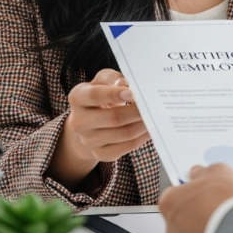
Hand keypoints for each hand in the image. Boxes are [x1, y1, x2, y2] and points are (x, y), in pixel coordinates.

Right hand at [47, 69, 149, 189]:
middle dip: (137, 111)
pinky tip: (150, 129)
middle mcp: (78, 121)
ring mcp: (88, 141)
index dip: (114, 94)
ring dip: (143, 125)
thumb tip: (125, 84)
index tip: (133, 93)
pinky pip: (126, 147)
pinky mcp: (100, 154)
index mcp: (77, 97)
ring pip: (123, 134)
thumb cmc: (100, 94)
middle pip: (113, 118)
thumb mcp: (102, 80)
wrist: (88, 122)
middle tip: (153, 105)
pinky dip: (141, 138)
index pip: (95, 96)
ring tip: (155, 116)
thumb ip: (113, 78)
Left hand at [159, 164, 232, 232]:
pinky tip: (225, 228)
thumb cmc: (227, 200)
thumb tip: (200, 173)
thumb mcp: (217, 170)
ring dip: (203, 223)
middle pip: (181, 213)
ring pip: (191, 231)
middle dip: (195, 207)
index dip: (188, 188)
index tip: (198, 185)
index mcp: (169, 202)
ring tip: (222, 214)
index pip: (173, 192)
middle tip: (212, 199)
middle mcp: (172, 227)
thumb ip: (202, 172)